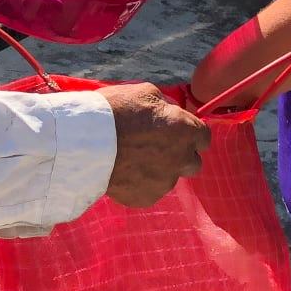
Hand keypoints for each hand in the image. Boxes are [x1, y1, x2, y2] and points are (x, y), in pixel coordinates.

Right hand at [99, 83, 210, 207]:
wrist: (86, 143)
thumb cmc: (116, 112)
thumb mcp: (146, 93)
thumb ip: (165, 107)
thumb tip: (170, 114)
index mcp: (186, 131)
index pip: (204, 137)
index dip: (191, 134)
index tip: (176, 132)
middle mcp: (182, 159)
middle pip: (193, 163)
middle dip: (180, 156)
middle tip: (157, 148)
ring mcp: (165, 182)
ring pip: (168, 178)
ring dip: (158, 170)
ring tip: (132, 159)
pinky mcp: (146, 198)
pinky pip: (149, 191)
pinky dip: (140, 183)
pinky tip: (123, 171)